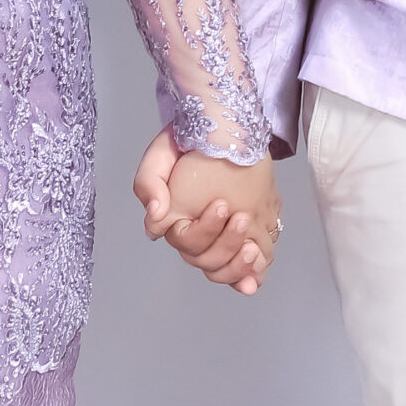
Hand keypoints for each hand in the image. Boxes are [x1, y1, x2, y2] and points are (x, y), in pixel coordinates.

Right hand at [133, 128, 280, 297]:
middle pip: (206, 262)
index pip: (186, 242)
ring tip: (254, 249)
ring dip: (239, 266)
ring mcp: (219, 240)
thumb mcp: (160, 154)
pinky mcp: (243, 238)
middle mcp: (196, 236)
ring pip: (224, 271)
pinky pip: (244, 271)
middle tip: (243, 219)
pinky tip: (256, 275)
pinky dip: (250, 276)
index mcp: (175, 221)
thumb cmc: (185, 142)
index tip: (222, 204)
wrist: (220, 128)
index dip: (205, 231)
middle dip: (227, 245)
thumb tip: (155, 220)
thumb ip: (149, 184)